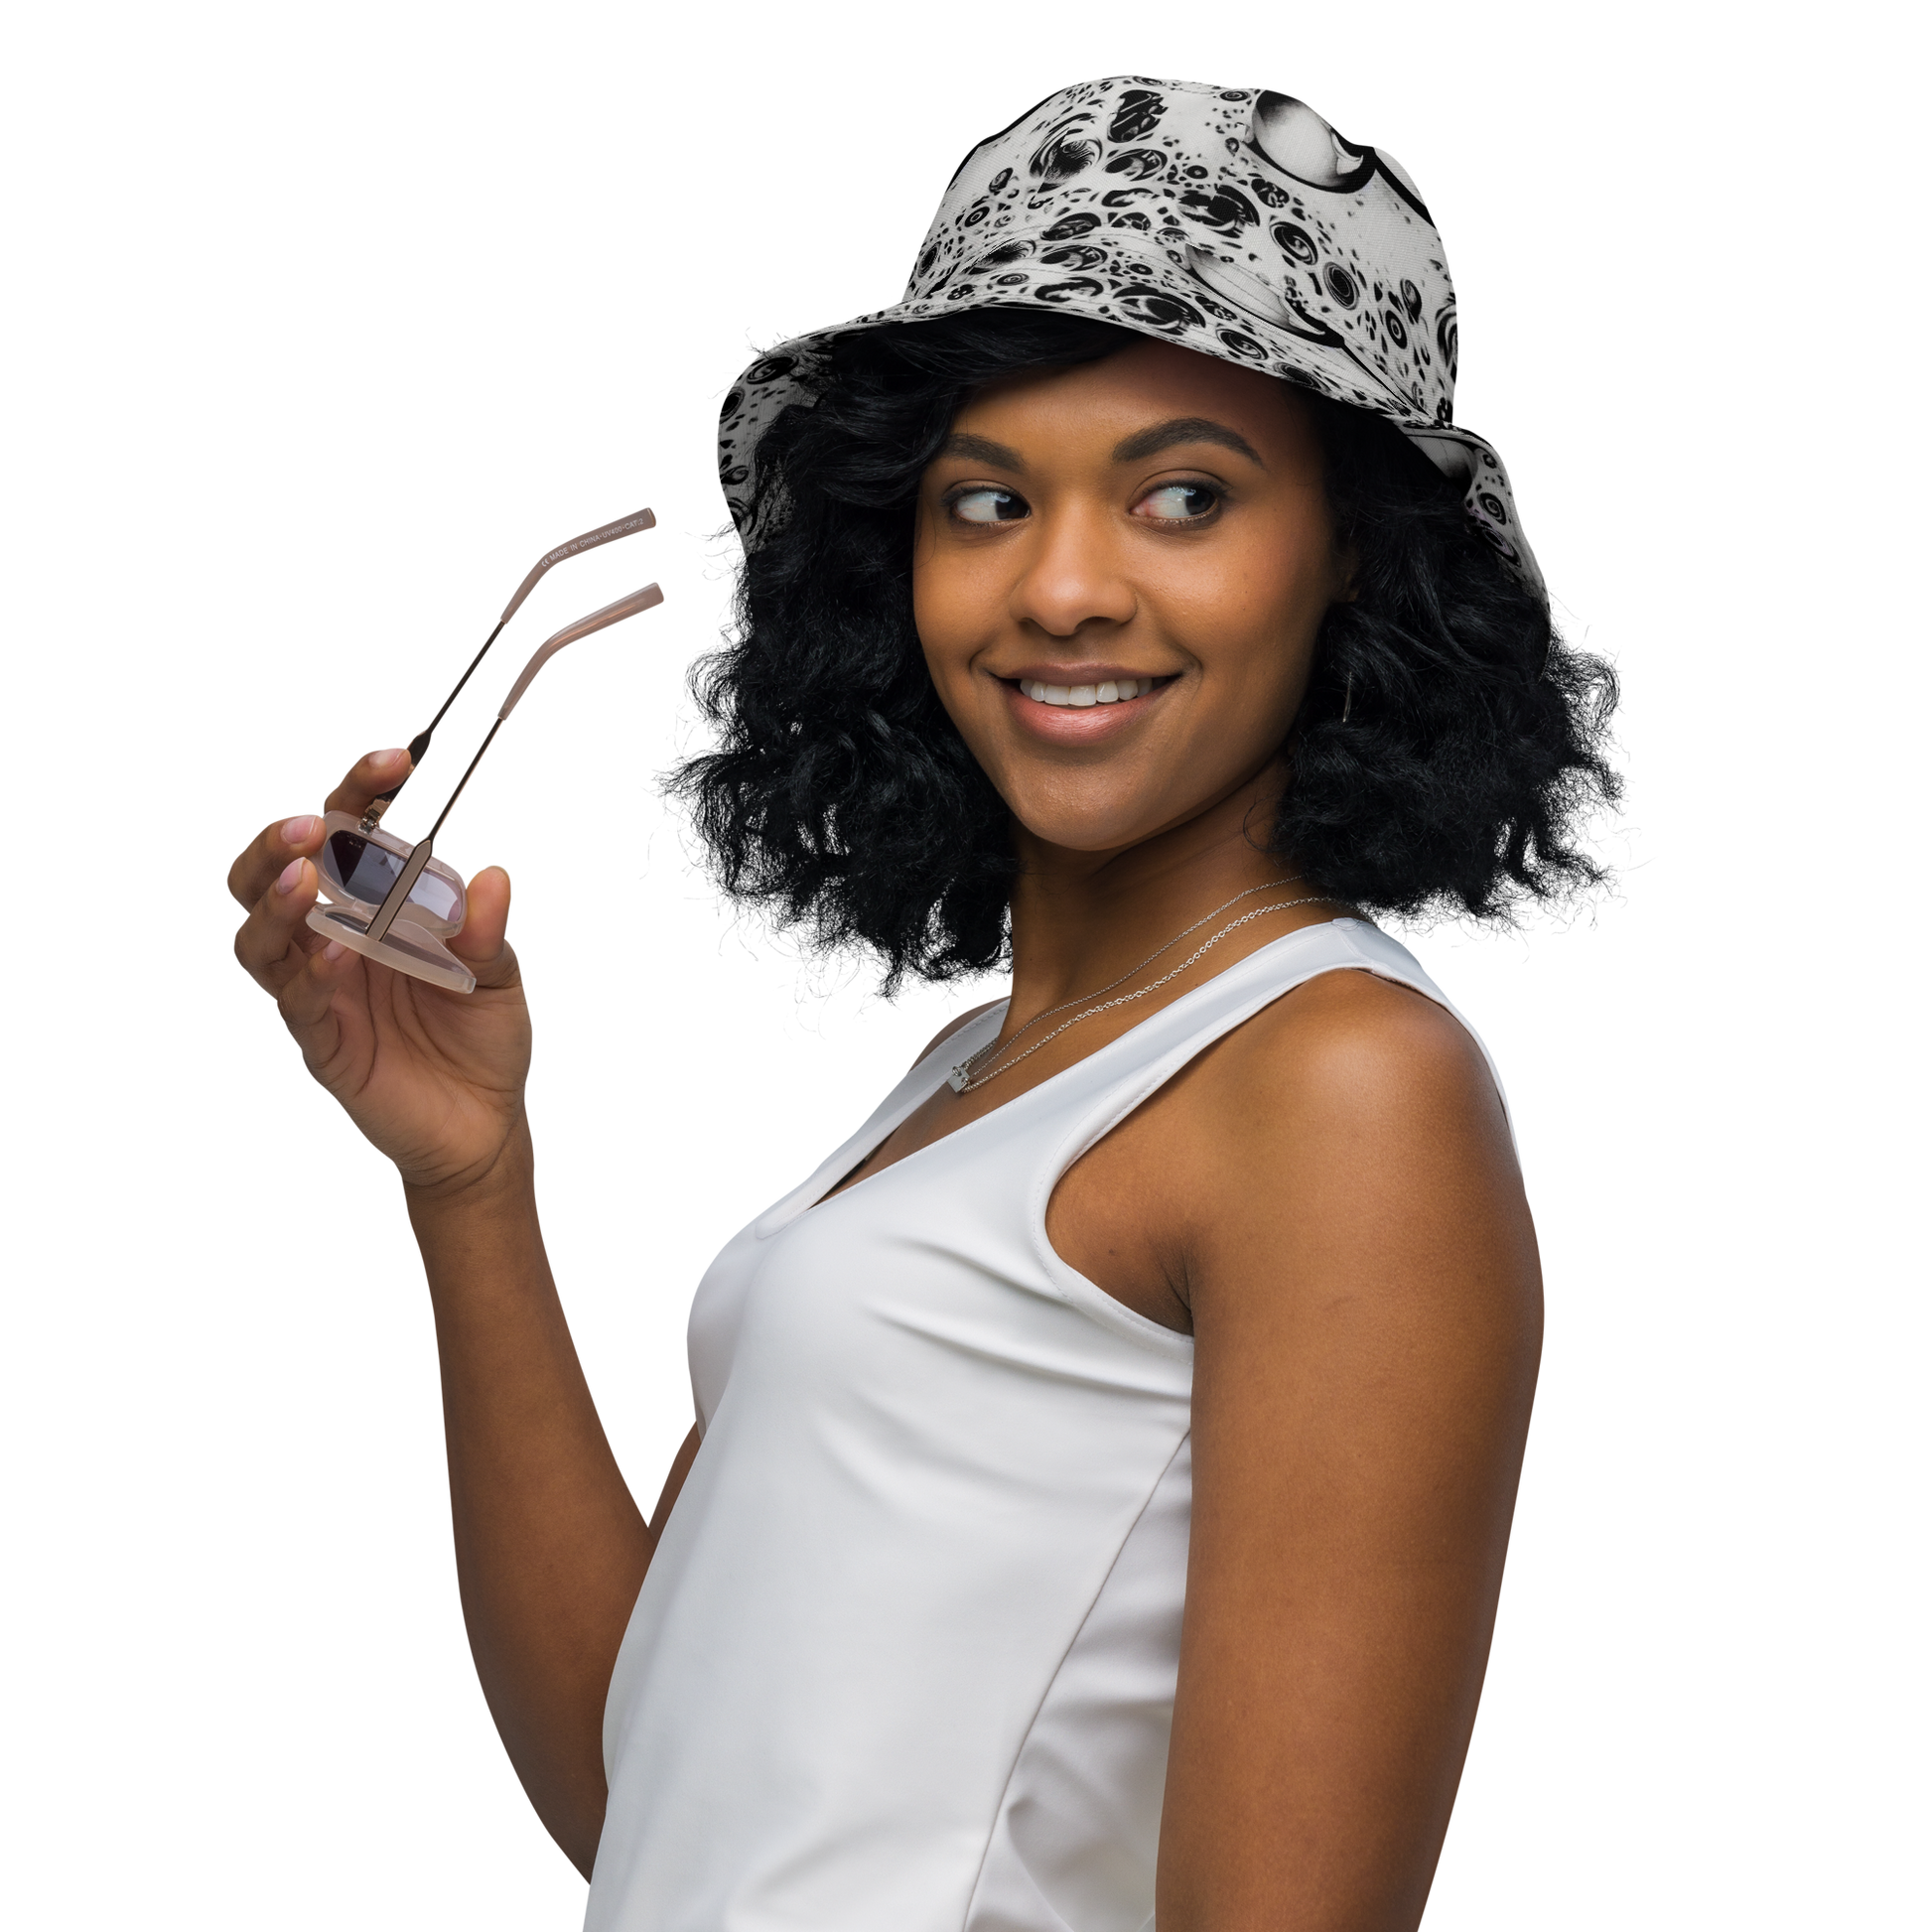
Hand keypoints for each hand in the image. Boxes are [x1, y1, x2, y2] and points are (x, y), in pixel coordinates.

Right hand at [226, 746, 536, 1195]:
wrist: (485, 1124)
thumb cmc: (482, 1037)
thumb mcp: (500, 973)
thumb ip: (487, 929)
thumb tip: (491, 876)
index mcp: (371, 904)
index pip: (343, 832)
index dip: (358, 790)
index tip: (397, 760)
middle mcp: (331, 938)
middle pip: (264, 875)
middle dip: (275, 842)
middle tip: (308, 825)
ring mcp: (317, 989)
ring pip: (259, 938)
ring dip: (275, 903)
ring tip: (304, 878)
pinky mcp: (320, 1042)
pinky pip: (294, 1002)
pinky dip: (309, 974)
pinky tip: (335, 955)